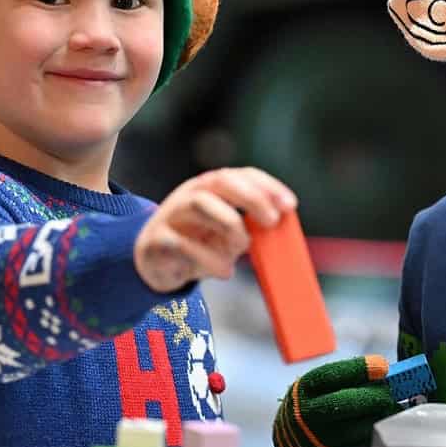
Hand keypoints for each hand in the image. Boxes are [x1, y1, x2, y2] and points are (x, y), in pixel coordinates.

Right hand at [134, 167, 296, 292]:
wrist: (155, 263)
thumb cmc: (199, 244)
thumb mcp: (227, 235)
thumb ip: (249, 229)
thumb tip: (277, 233)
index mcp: (212, 187)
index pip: (242, 175)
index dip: (267, 186)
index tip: (290, 205)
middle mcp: (191, 193)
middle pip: (221, 182)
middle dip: (252, 198)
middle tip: (272, 221)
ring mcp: (172, 213)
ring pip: (201, 204)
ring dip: (229, 225)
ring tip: (242, 247)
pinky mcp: (157, 239)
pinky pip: (183, 242)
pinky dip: (208, 258)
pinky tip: (223, 271)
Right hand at [272, 355, 399, 446]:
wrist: (291, 437)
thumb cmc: (313, 403)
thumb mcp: (319, 385)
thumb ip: (347, 377)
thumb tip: (384, 371)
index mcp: (305, 391)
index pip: (330, 376)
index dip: (359, 369)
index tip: (382, 366)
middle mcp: (310, 415)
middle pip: (348, 403)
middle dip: (376, 394)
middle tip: (391, 390)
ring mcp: (322, 439)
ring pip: (361, 426)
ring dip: (382, 414)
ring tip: (388, 406)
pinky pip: (366, 442)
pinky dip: (379, 431)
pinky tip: (382, 422)